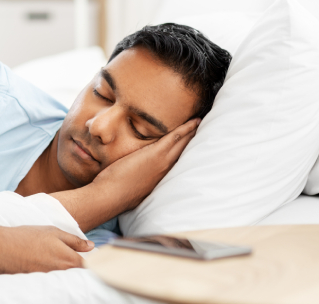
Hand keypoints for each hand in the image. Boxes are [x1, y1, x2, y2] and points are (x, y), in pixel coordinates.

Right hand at [0, 225, 93, 273]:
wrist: (2, 249)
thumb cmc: (28, 237)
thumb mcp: (54, 232)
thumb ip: (74, 241)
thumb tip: (91, 247)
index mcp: (69, 260)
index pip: (90, 267)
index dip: (94, 263)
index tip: (93, 258)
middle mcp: (61, 273)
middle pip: (78, 274)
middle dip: (80, 267)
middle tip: (78, 257)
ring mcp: (50, 279)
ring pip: (65, 277)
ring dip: (66, 270)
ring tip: (56, 258)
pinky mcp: (40, 282)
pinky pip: (53, 279)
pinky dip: (53, 273)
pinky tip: (45, 262)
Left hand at [52, 118, 199, 231]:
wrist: (109, 196)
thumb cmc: (115, 193)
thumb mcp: (134, 188)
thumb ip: (139, 180)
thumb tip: (136, 176)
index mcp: (161, 179)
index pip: (179, 164)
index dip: (188, 154)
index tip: (196, 146)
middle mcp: (167, 172)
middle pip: (187, 154)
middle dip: (197, 142)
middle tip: (209, 130)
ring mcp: (163, 163)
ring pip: (184, 145)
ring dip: (194, 133)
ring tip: (203, 123)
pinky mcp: (156, 155)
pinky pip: (175, 138)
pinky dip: (186, 129)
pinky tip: (194, 121)